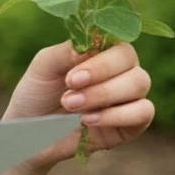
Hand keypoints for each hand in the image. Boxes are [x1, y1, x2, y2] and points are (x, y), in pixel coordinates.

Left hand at [3, 41, 153, 167]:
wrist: (30, 132)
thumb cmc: (38, 93)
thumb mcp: (43, 68)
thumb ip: (64, 53)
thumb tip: (86, 46)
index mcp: (101, 50)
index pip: (117, 42)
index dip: (100, 59)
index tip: (72, 76)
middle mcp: (121, 70)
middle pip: (131, 61)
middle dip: (100, 78)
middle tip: (69, 91)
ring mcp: (129, 96)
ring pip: (139, 84)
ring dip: (104, 95)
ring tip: (71, 105)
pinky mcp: (132, 123)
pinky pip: (144, 112)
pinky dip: (117, 115)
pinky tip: (88, 120)